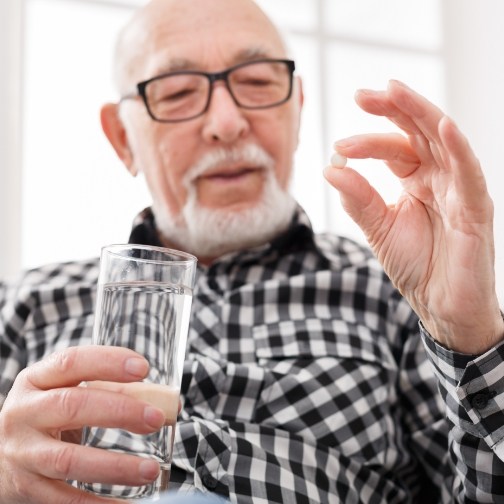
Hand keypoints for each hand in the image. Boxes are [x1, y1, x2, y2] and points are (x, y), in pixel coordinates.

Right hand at [0, 346, 165, 502]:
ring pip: (68, 460)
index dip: (107, 362)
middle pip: (71, 406)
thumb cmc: (48, 414)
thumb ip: (112, 391)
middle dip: (119, 411)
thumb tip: (169, 403)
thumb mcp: (67, 392)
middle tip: (156, 419)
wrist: (0, 453)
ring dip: (114, 466)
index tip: (143, 369)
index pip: (71, 362)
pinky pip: (63, 500)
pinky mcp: (25, 488)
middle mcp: (24, 413)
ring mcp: (22, 452)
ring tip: (150, 470)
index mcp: (36, 380)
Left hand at [324, 80, 503, 353]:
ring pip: (444, 141)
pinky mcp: (476, 209)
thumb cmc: (416, 267)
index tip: (338, 147)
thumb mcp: (379, 230)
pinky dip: (458, 149)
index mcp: (417, 181)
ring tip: (394, 92)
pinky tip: (441, 127)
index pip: (394, 149)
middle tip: (362, 95)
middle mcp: (440, 178)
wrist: (441, 307)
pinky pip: (470, 173)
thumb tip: (331, 168)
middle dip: (393, 109)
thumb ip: (359, 200)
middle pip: (419, 132)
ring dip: (420, 114)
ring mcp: (460, 190)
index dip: (368, 142)